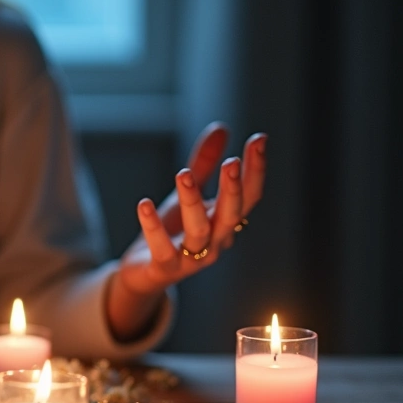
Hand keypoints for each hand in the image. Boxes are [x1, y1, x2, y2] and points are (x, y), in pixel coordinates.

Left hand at [107, 123, 266, 338]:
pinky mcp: (164, 268)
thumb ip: (204, 165)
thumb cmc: (172, 231)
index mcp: (225, 222)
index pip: (250, 197)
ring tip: (183, 174)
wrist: (144, 274)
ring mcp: (192, 258)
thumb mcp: (187, 196)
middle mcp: (215, 241)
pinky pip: (162, 249)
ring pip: (199, 231)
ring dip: (192, 202)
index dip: (256, 170)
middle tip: (231, 163)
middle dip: (233, 190)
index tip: (258, 139)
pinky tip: (144, 203)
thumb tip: (222, 128)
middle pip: (231, 215)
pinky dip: (153, 227)